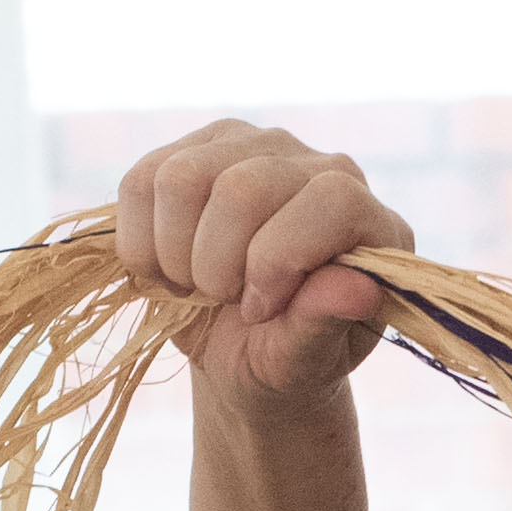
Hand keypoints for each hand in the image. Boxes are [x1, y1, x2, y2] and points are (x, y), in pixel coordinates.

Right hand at [114, 118, 414, 410]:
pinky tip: (170, 266)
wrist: (240, 350)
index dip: (280, 259)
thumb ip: (325, 325)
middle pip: (244, 187)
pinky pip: (142, 181)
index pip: (332, 200)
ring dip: (175, 253)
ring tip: (197, 285)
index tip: (258, 310)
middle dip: (216, 264)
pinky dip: (141, 241)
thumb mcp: (304, 362)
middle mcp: (319, 165)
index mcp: (370, 220)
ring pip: (182, 178)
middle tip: (224, 301)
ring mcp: (256, 147)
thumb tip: (355, 288)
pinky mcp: (196, 148)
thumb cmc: (284, 359)